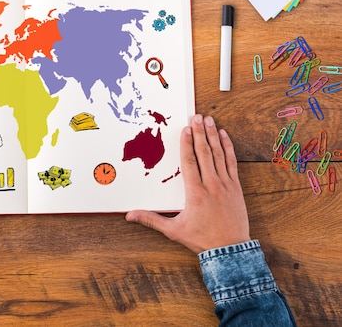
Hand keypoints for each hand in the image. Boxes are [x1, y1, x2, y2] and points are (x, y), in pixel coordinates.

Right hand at [125, 115, 249, 253]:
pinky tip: (224, 136)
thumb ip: (151, 220)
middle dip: (200, 133)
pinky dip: (228, 148)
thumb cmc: (201, 239)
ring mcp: (225, 184)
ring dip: (213, 136)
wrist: (230, 250)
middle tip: (197, 117)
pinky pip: (232, 163)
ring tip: (210, 121)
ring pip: (218, 154)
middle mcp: (211, 184)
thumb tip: (130, 216)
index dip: (186, 144)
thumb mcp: (173, 230)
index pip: (189, 162)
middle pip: (204, 153)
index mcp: (195, 192)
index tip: (185, 129)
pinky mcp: (236, 187)